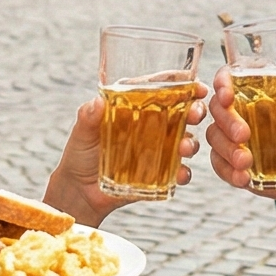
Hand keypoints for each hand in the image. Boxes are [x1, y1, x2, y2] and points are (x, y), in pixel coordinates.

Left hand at [44, 92, 203, 226]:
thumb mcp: (82, 131)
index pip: (163, 90)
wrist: (79, 190)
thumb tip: (97, 102)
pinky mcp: (160, 173)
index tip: (196, 86)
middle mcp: (152, 125)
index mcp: (137, 107)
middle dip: (196, 110)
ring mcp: (159, 149)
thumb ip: (88, 116)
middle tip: (196, 114)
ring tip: (185, 148)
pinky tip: (180, 173)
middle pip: (183, 112)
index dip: (183, 85)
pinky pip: (178, 171)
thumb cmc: (80, 153)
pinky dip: (184, 172)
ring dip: (192, 142)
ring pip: (186, 140)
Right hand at [203, 68, 275, 197]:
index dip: (222, 81)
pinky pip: (218, 163)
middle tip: (244, 136)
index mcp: (259, 89)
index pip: (231, 75)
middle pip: (218, 107)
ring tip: (247, 163)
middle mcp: (240, 109)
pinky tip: (243, 179)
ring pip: (214, 136)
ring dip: (227, 150)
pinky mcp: (230, 161)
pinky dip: (227, 171)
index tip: (228, 94)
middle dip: (227, 121)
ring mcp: (232, 136)